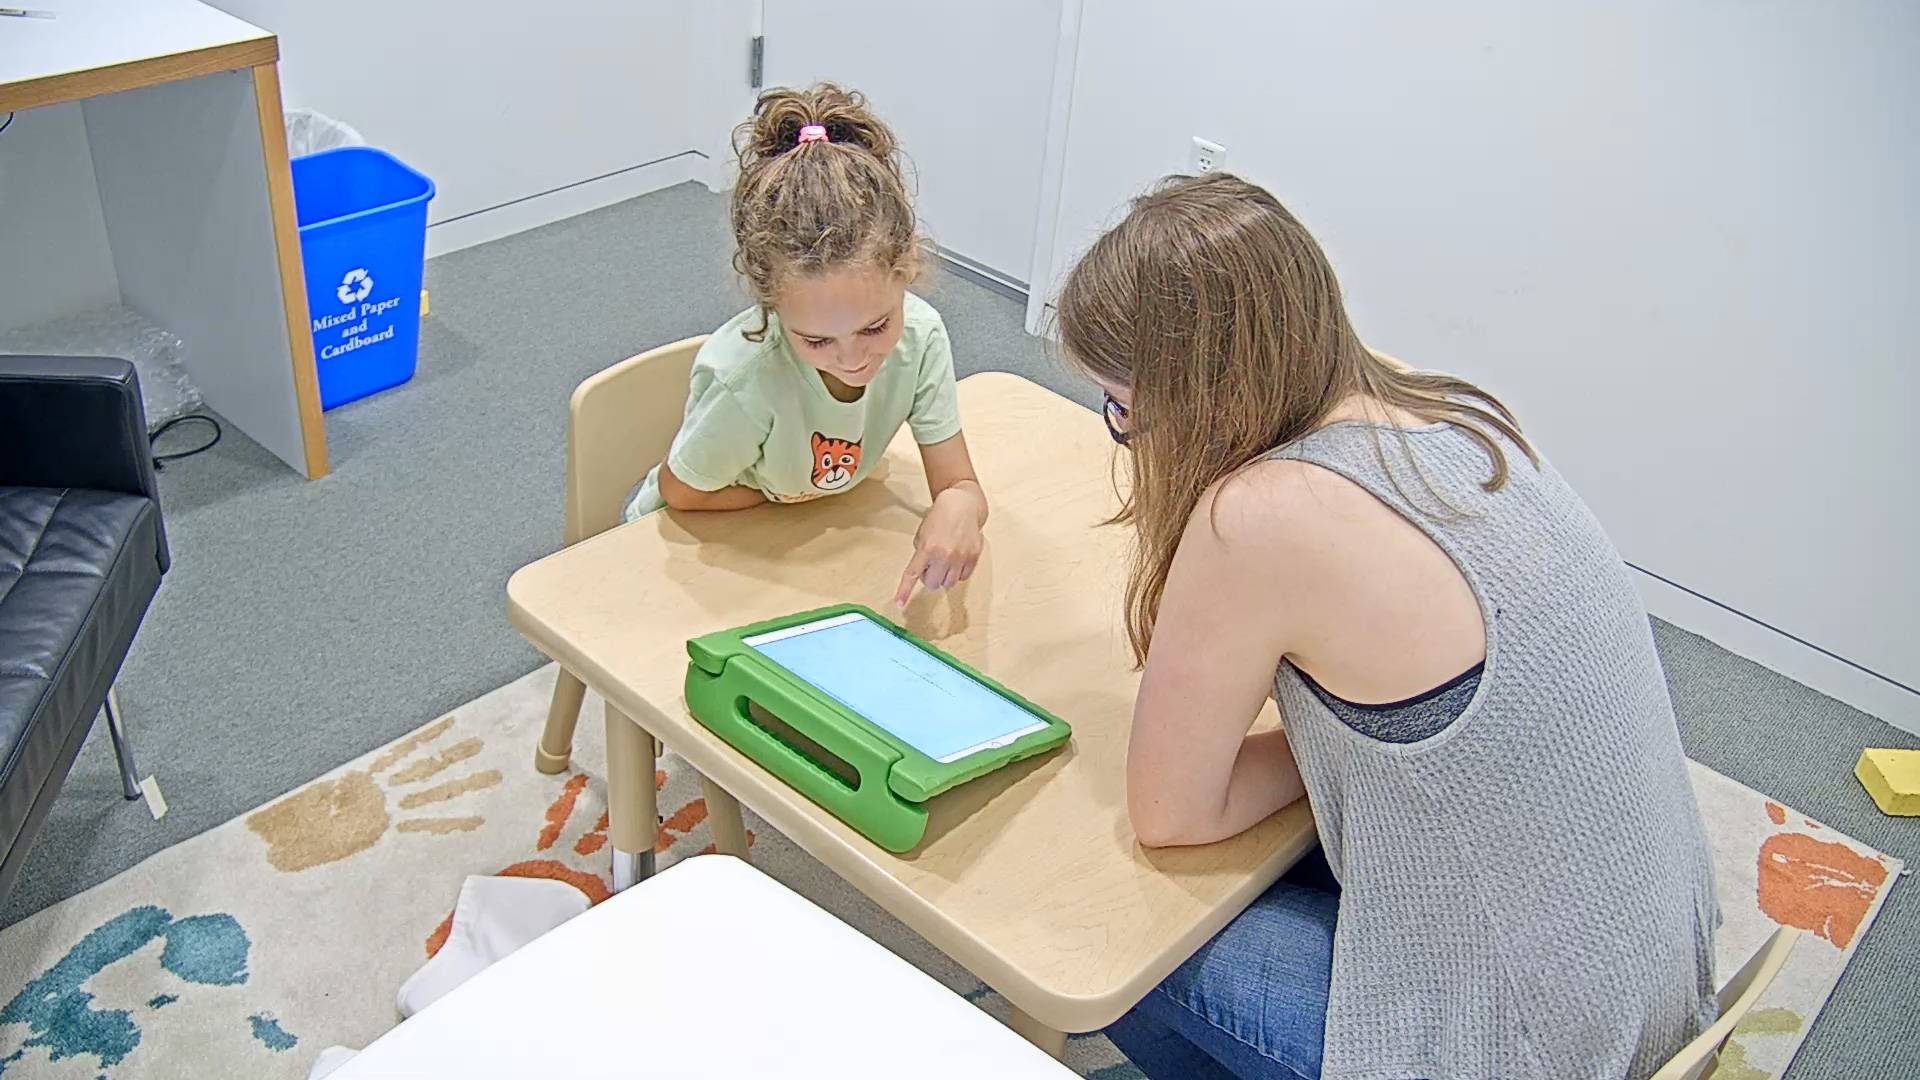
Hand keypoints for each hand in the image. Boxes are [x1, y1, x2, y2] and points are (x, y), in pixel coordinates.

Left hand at [895, 485, 984, 605]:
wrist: (961, 506)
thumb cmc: (940, 518)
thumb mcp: (922, 534)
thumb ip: (920, 555)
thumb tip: (924, 573)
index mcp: (927, 548)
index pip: (913, 574)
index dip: (905, 590)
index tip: (900, 603)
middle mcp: (944, 555)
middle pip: (932, 584)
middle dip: (929, 578)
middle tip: (931, 565)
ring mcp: (960, 557)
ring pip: (948, 584)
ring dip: (943, 576)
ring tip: (944, 561)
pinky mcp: (973, 557)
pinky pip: (963, 578)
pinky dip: (957, 573)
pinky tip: (956, 559)